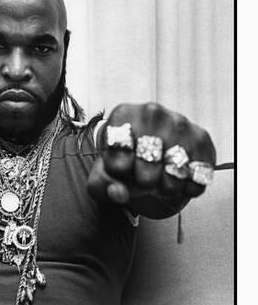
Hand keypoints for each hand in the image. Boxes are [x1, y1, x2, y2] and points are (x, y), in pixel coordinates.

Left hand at [87, 103, 215, 216]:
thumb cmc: (123, 161)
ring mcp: (179, 122)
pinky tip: (178, 182)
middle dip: (145, 179)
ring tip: (160, 182)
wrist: (148, 153)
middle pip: (149, 156)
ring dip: (167, 186)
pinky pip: (198, 174)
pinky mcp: (201, 138)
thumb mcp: (104, 173)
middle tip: (144, 179)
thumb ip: (102, 185)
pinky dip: (187, 188)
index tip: (121, 168)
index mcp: (123, 114)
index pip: (119, 146)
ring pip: (176, 167)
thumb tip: (118, 193)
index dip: (119, 167)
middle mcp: (152, 112)